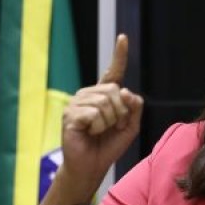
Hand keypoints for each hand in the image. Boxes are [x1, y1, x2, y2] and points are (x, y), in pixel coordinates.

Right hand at [60, 34, 143, 186]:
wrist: (91, 166)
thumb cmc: (108, 146)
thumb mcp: (130, 127)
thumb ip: (134, 108)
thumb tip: (125, 91)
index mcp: (103, 95)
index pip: (113, 72)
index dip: (119, 55)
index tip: (123, 38)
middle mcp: (88, 94)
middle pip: (114, 91)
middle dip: (120, 113)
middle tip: (111, 127)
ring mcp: (77, 103)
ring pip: (105, 103)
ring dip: (109, 122)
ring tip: (99, 132)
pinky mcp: (70, 115)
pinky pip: (95, 114)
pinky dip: (98, 127)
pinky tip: (89, 133)